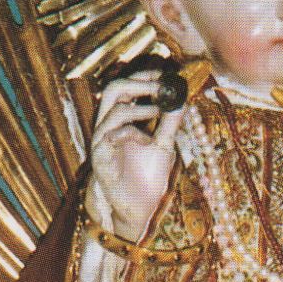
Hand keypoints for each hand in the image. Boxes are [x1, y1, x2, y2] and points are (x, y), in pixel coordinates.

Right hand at [90, 70, 186, 240]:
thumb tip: (182, 99)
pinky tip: (149, 142)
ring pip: (113, 109)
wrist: (137, 207)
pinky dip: (134, 133)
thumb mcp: (164, 145)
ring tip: (159, 111)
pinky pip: (112, 134)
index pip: (125, 87)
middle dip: (137, 83)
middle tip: (160, 85)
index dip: (142, 77)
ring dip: (140, 107)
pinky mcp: (100, 156)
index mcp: (122, 119)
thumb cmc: (146, 176)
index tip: (164, 74)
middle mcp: (108, 126)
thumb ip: (170, 123)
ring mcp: (101, 140)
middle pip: (112, 90)